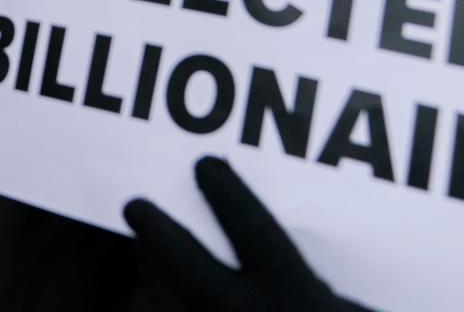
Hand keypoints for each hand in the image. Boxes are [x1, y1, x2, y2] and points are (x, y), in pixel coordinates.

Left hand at [123, 157, 371, 311]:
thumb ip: (328, 302)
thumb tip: (302, 279)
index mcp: (292, 297)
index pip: (251, 226)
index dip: (226, 192)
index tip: (207, 165)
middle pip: (181, 258)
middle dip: (155, 227)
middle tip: (136, 204)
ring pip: (154, 306)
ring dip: (148, 288)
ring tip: (145, 275)